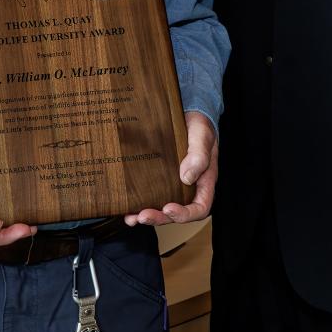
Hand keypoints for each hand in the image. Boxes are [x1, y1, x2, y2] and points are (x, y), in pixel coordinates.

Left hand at [124, 110, 216, 225]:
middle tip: (143, 215)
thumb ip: (198, 155)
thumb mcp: (202, 135)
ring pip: (162, 208)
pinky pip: (151, 195)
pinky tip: (128, 209)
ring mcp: (173, 184)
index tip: (168, 209)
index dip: (184, 214)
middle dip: (159, 217)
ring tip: (132, 218)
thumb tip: (186, 177)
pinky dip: (139, 205)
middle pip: (176, 213)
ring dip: (148, 215)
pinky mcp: (160, 178)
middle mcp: (188, 188)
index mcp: (203, 182)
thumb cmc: (199, 125)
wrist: (188, 114)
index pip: (199, 207)